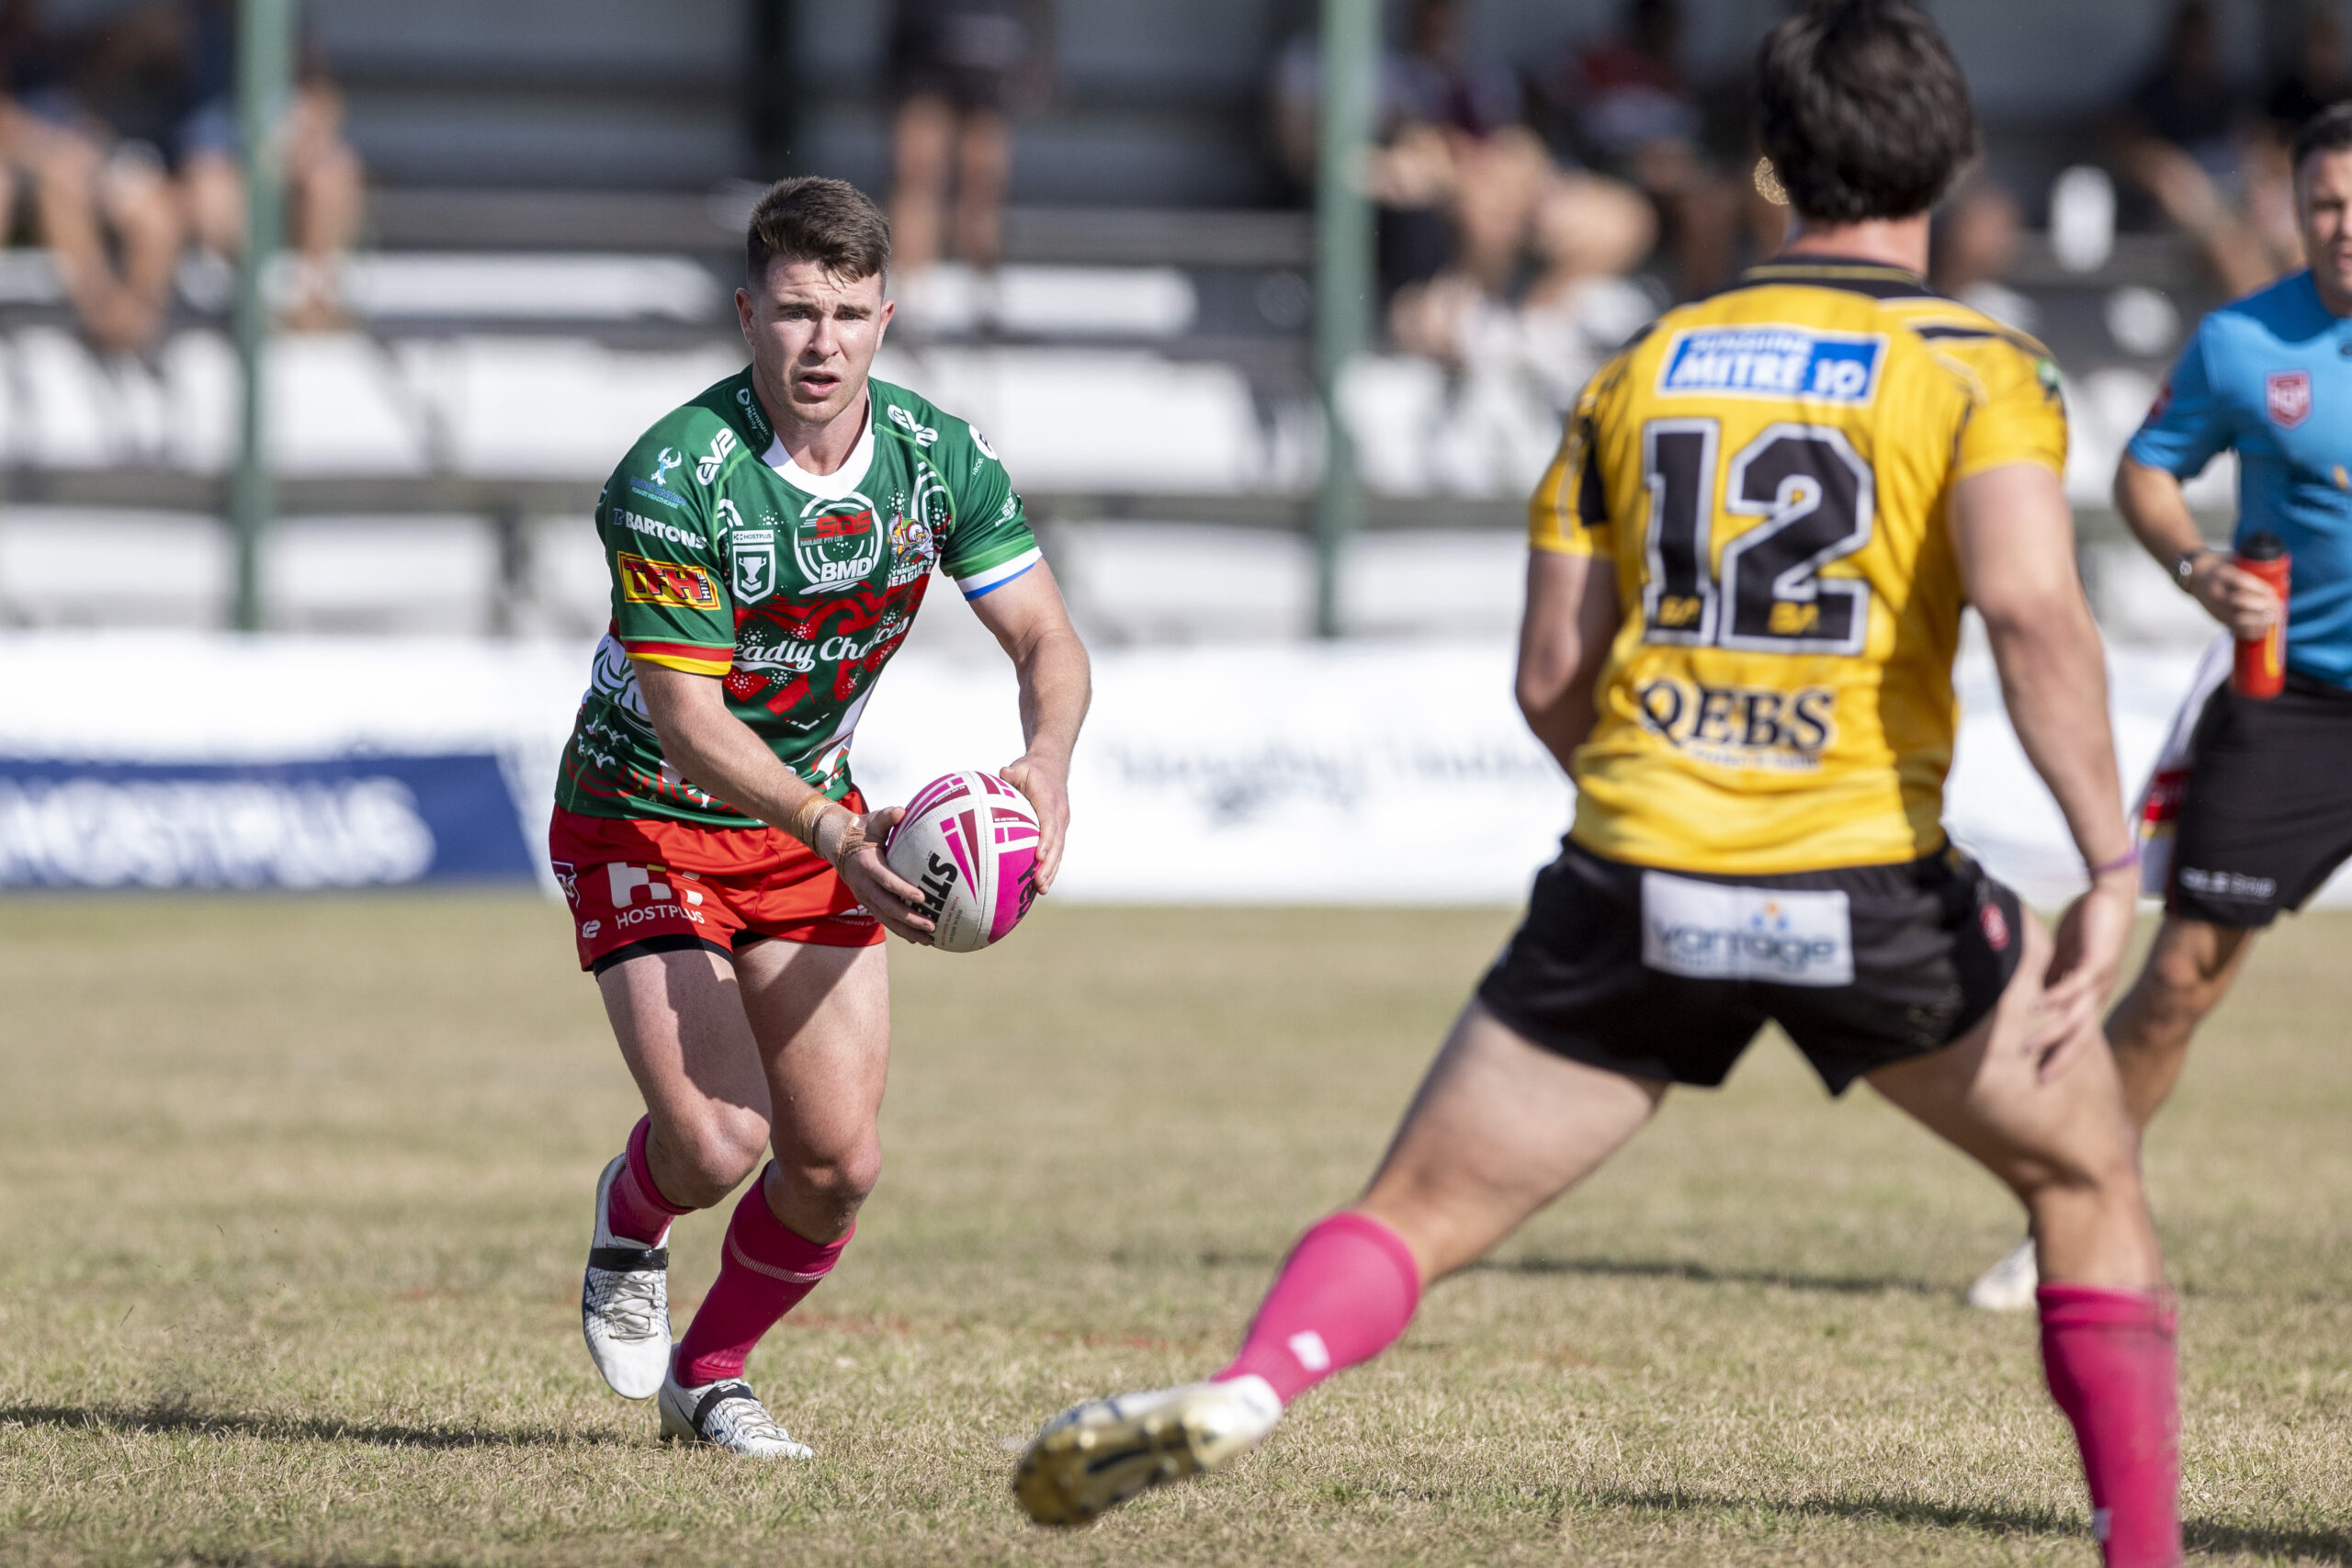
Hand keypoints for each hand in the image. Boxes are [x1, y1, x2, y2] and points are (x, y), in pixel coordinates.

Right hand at [828, 806, 936, 944]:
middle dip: (910, 919)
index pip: (887, 880)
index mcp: (867, 865)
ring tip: (929, 940)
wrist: (838, 845)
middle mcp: (864, 885)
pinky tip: (917, 938)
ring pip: (886, 918)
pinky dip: (899, 930)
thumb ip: (888, 816)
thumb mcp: (873, 821)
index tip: (922, 897)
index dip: (903, 890)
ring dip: (907, 931)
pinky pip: (884, 919)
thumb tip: (902, 811)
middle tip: (931, 926)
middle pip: (888, 907)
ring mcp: (865, 897)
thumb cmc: (863, 831)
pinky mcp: (868, 903)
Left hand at [999, 753, 1070, 894]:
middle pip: (1057, 844)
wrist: (1052, 766)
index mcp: (1050, 802)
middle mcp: (1060, 815)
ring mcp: (1061, 824)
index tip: (1038, 856)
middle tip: (1039, 883)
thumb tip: (1004, 773)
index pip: (1050, 823)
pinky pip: (1056, 851)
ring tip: (1041, 889)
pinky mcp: (1058, 831)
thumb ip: (1013, 772)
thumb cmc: (1032, 769)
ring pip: (1059, 851)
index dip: (1046, 840)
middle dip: (1049, 865)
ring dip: (1051, 870)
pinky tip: (1040, 883)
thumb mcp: (1022, 767)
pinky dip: (1050, 866)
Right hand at [2024, 870, 2137, 1080]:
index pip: (2076, 1032)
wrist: (2111, 894)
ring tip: (2027, 1048)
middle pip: (2080, 1036)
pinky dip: (2054, 998)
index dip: (2061, 1054)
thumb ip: (2051, 974)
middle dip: (2060, 1059)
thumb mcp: (2064, 954)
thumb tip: (2032, 991)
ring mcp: (2099, 980)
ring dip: (2051, 1035)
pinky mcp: (2096, 962)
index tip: (2041, 1073)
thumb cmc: (2088, 921)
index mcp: (2090, 994)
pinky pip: (2074, 986)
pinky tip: (2036, 1008)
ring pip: (2074, 1017)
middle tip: (2040, 1079)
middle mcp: (2097, 993)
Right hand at [2188, 553, 2281, 640]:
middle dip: (2263, 607)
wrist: (2194, 575)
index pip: (2241, 582)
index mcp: (2220, 574)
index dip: (2260, 589)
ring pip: (2238, 618)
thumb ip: (2252, 568)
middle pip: (2241, 603)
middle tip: (2278, 607)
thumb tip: (2281, 578)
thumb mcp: (2233, 560)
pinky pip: (2234, 628)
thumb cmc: (2221, 565)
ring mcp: (2214, 606)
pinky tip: (2262, 630)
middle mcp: (2215, 591)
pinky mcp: (2215, 617)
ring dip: (2259, 621)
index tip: (2273, 592)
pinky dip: (2250, 631)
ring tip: (2273, 619)